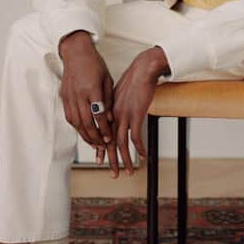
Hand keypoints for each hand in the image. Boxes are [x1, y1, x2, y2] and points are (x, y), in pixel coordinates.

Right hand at [58, 31, 118, 176]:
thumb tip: (110, 118)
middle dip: (94, 137)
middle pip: (86, 122)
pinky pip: (69, 116)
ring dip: (84, 135)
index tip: (109, 138)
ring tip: (93, 143)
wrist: (76, 52)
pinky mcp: (64, 97)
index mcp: (92, 89)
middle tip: (102, 146)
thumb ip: (108, 99)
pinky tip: (82, 132)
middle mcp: (79, 94)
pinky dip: (76, 127)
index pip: (98, 115)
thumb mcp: (107, 79)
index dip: (104, 129)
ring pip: (76, 122)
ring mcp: (69, 96)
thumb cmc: (94, 63)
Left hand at [111, 46, 169, 176]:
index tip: (100, 160)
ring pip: (121, 143)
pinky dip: (138, 147)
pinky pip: (135, 136)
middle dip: (111, 160)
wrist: (142, 69)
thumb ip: (117, 108)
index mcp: (109, 111)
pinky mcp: (135, 114)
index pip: (103, 134)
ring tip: (128, 171)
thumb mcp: (120, 95)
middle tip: (113, 174)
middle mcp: (114, 116)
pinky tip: (142, 155)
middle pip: (110, 143)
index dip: (102, 149)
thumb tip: (117, 116)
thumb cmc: (134, 81)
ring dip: (125, 159)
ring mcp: (124, 116)